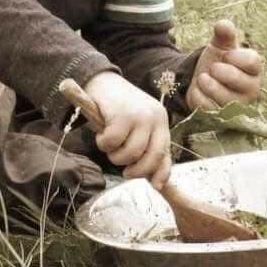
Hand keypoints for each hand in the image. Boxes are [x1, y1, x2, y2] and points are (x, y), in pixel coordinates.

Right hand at [84, 72, 170, 188]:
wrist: (100, 81)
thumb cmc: (117, 109)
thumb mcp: (137, 126)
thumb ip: (146, 146)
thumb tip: (153, 179)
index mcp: (161, 121)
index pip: (166, 151)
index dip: (162, 172)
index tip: (156, 186)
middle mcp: (155, 118)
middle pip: (151, 157)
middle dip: (137, 171)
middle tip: (124, 171)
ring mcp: (139, 116)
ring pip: (130, 153)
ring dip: (115, 156)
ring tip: (109, 145)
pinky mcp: (122, 115)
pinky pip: (112, 143)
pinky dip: (103, 144)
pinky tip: (101, 133)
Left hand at [186, 19, 262, 110]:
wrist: (203, 81)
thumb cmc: (218, 61)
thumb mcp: (220, 45)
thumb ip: (223, 34)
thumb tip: (223, 24)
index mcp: (255, 70)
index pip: (252, 61)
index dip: (234, 56)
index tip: (226, 55)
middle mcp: (252, 89)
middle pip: (237, 79)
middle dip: (219, 70)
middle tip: (214, 68)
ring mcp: (238, 106)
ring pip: (223, 97)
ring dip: (207, 84)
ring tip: (204, 77)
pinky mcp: (222, 117)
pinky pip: (208, 107)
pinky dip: (199, 96)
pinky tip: (199, 90)